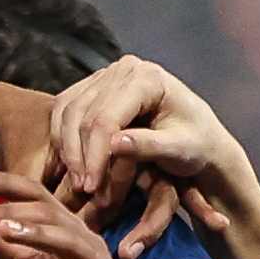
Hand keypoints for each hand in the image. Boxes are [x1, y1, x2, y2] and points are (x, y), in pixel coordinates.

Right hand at [38, 54, 259, 234]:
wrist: (198, 137)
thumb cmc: (196, 145)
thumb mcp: (180, 150)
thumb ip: (149, 146)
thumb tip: (114, 145)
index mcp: (148, 78)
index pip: (106, 117)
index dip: (94, 155)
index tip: (91, 187)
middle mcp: (124, 69)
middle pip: (82, 113)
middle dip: (79, 155)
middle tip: (83, 189)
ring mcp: (106, 75)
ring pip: (68, 112)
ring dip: (67, 150)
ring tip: (77, 181)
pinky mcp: (93, 87)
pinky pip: (64, 112)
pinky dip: (62, 139)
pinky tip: (69, 165)